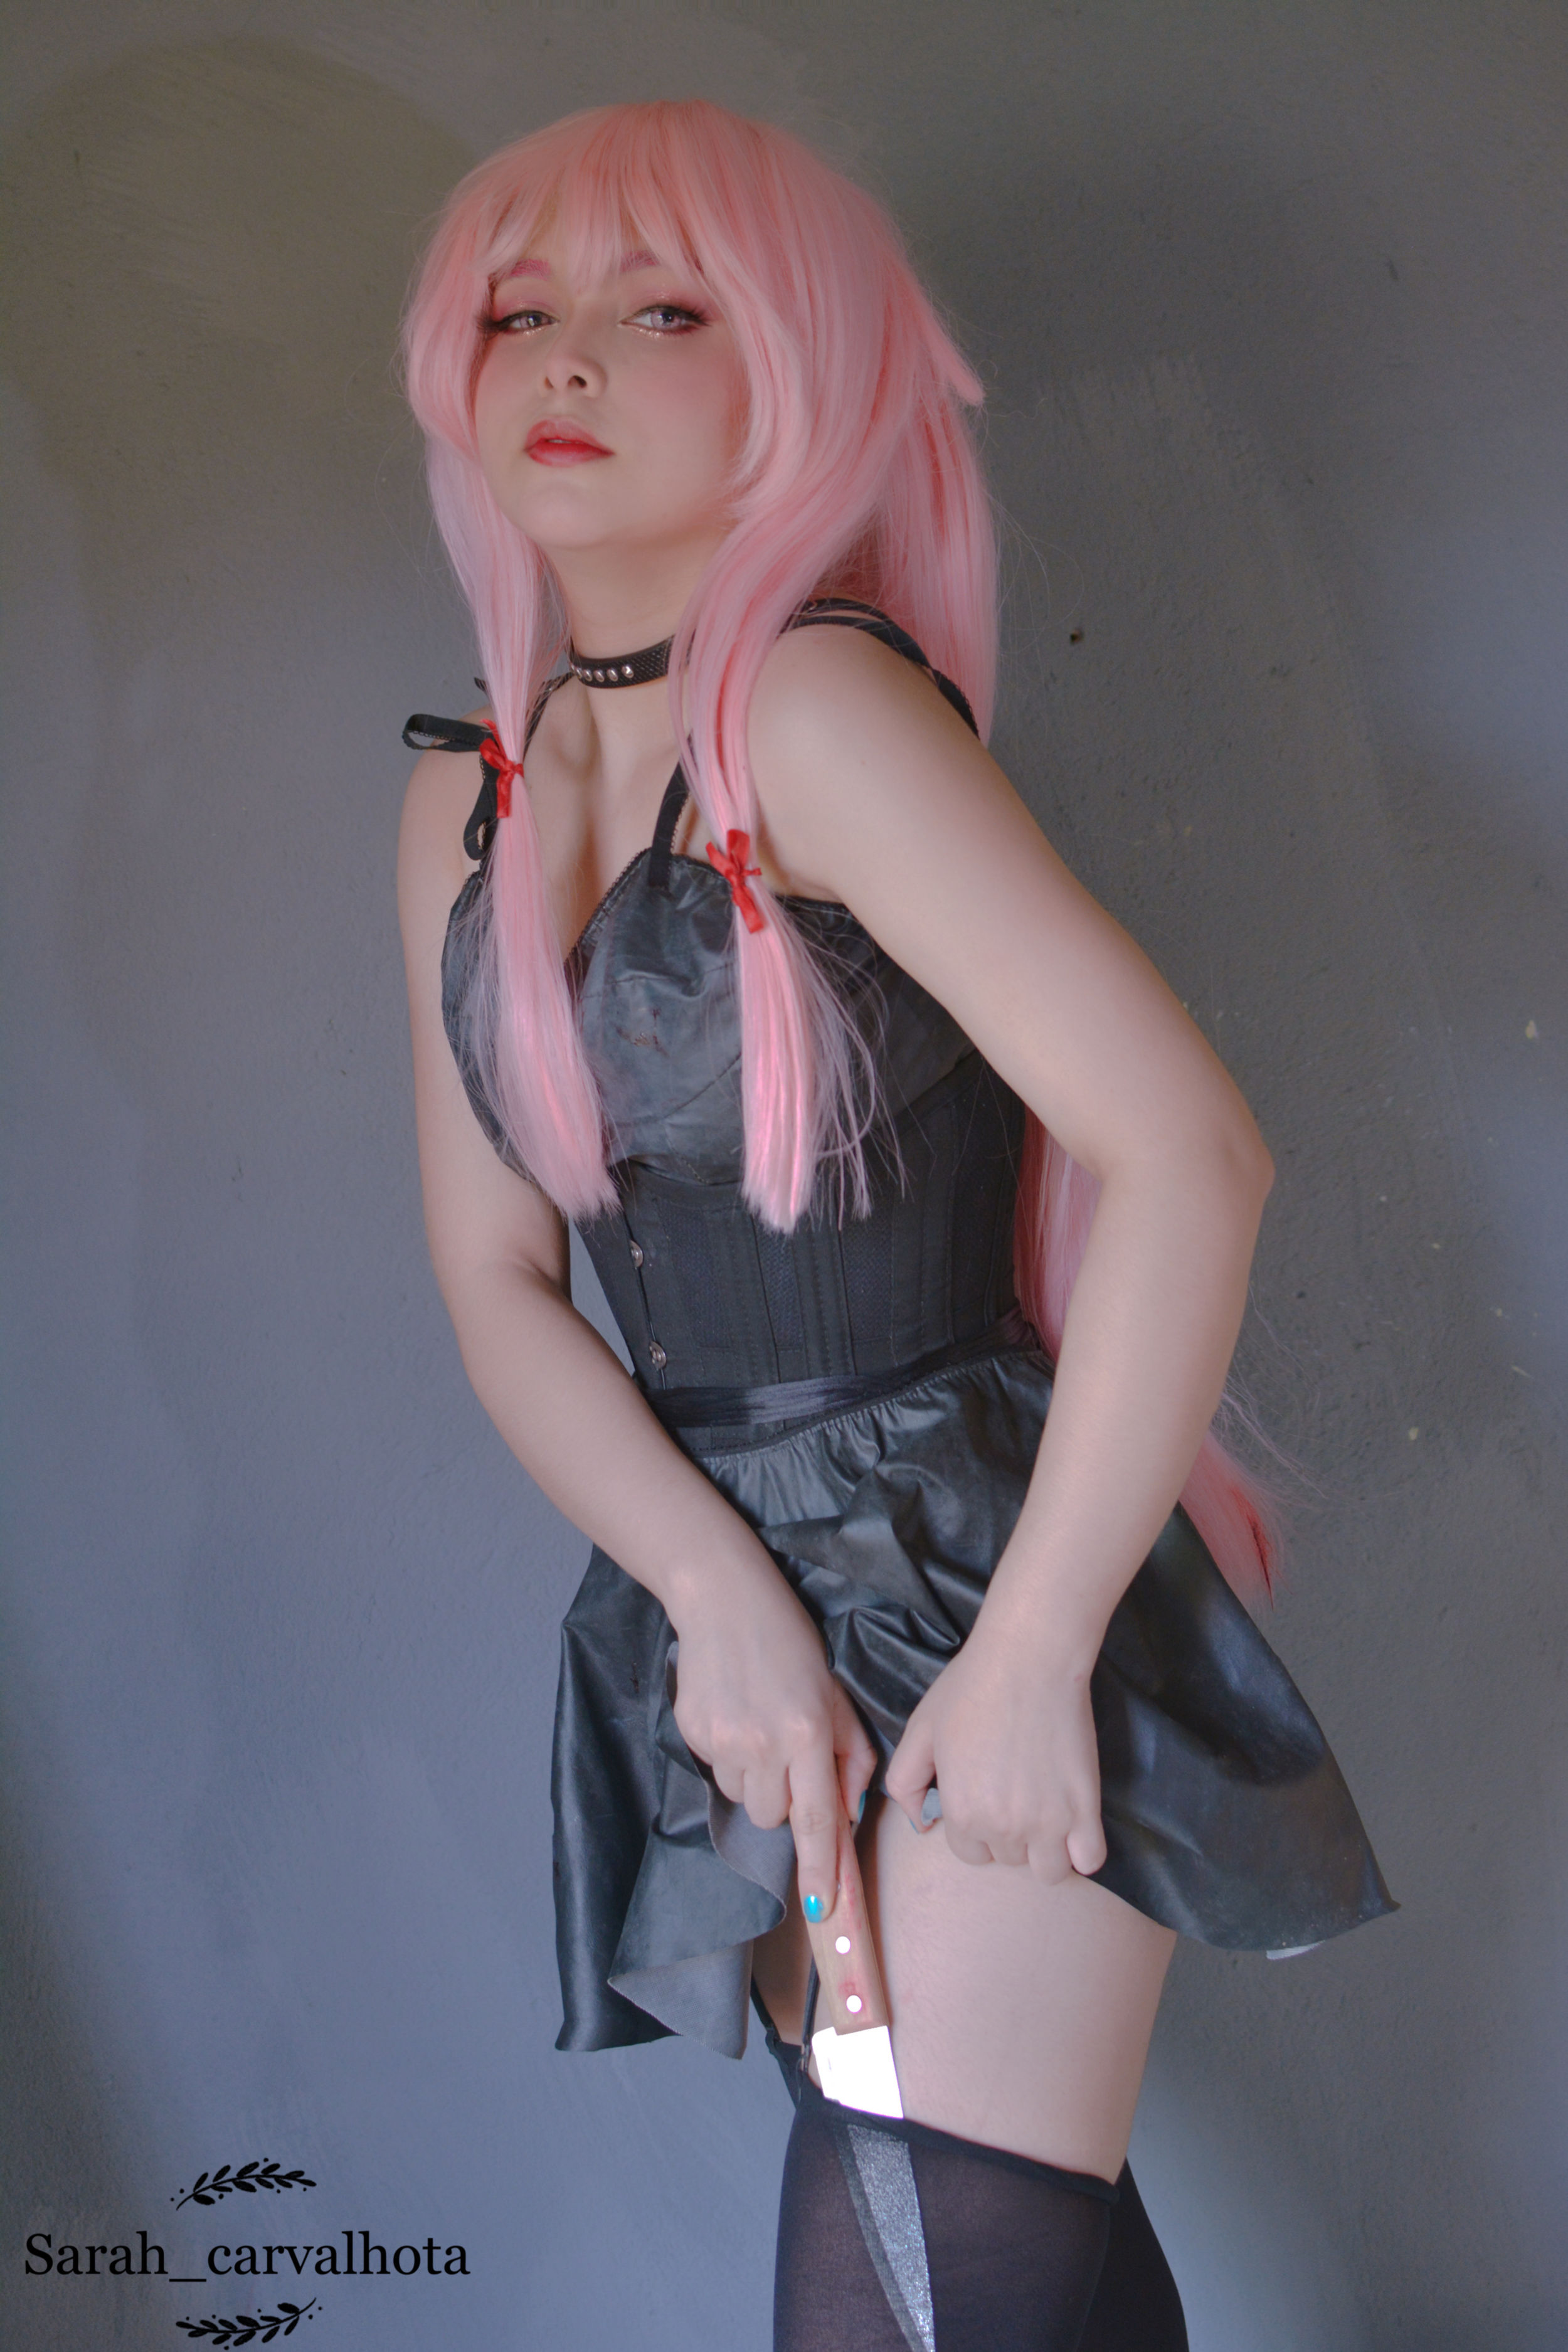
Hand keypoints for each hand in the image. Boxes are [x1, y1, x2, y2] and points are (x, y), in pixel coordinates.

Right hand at [669, 1555, 877, 1923]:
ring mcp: (724, 1741)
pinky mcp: (693, 1733)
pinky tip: (732, 1712)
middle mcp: (765, 1743)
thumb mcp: (834, 1694)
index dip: (821, 1869)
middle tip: (784, 1752)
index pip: (817, 1819)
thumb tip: (847, 1812)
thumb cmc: (790, 1644)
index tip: (823, 1909)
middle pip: (772, 1817)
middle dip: (782, 1798)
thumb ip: (851, 1756)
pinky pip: (714, 1769)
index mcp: (808, 1733)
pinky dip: (726, 1753)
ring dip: (753, 1776)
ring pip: (742, 1797)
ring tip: (755, 1724)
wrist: (723, 1601)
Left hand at [884, 1614, 1105, 1881]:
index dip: (975, 1827)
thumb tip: (920, 1825)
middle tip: (1014, 1790)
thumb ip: (904, 1783)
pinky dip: (1083, 1849)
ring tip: (1044, 1810)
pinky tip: (1074, 1822)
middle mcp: (1005, 1829)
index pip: (969, 1854)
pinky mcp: (1086, 1809)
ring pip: (1049, 1871)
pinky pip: (1091, 1860)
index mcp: (963, 1814)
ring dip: (1046, 1848)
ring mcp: (1050, 1823)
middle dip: (1008, 1833)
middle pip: (1008, 1859)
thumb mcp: (920, 1731)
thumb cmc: (970, 1689)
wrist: (1028, 1660)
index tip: (986, 1797)